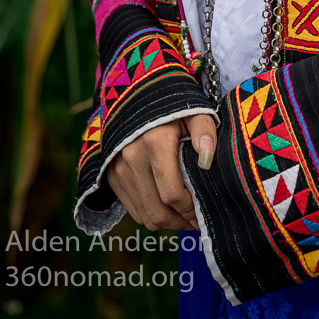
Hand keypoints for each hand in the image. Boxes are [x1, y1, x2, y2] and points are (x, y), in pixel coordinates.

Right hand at [106, 113, 216, 231]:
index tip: (202, 210)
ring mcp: (119, 168)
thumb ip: (205, 133)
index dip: (189, 209)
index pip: (171, 194)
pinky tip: (165, 206)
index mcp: (155, 143)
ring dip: (165, 221)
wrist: (140, 96)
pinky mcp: (112, 175)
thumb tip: (207, 161)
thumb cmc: (174, 106)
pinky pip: (131, 208)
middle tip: (194, 220)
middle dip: (178, 222)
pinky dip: (149, 213)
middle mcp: (132, 158)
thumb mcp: (195, 111)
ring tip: (182, 215)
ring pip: (143, 215)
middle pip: (156, 211)